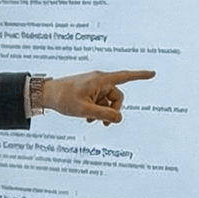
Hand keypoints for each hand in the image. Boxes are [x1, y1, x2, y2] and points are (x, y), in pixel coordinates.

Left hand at [40, 69, 156, 124]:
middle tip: (103, 123)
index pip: (126, 77)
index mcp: (101, 80)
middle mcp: (99, 80)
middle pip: (117, 96)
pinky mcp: (88, 89)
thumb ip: (105, 114)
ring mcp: (94, 84)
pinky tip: (86, 117)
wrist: (46, 94)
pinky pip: (99, 100)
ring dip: (102, 111)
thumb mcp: (85, 110)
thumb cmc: (63, 98)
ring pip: (107, 100)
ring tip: (89, 119)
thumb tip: (119, 117)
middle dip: (112, 110)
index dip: (140, 76)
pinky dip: (95, 109)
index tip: (153, 74)